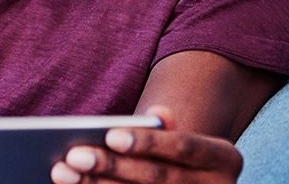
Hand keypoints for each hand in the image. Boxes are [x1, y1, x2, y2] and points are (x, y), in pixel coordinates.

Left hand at [51, 106, 243, 183]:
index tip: (110, 135)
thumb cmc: (174, 156)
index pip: (183, 147)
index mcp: (224, 159)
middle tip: (73, 156)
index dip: (148, 142)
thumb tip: (158, 112)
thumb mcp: (178, 139)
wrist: (192, 182)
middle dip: (113, 166)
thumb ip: (165, 128)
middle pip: (158, 178)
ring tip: (63, 174)